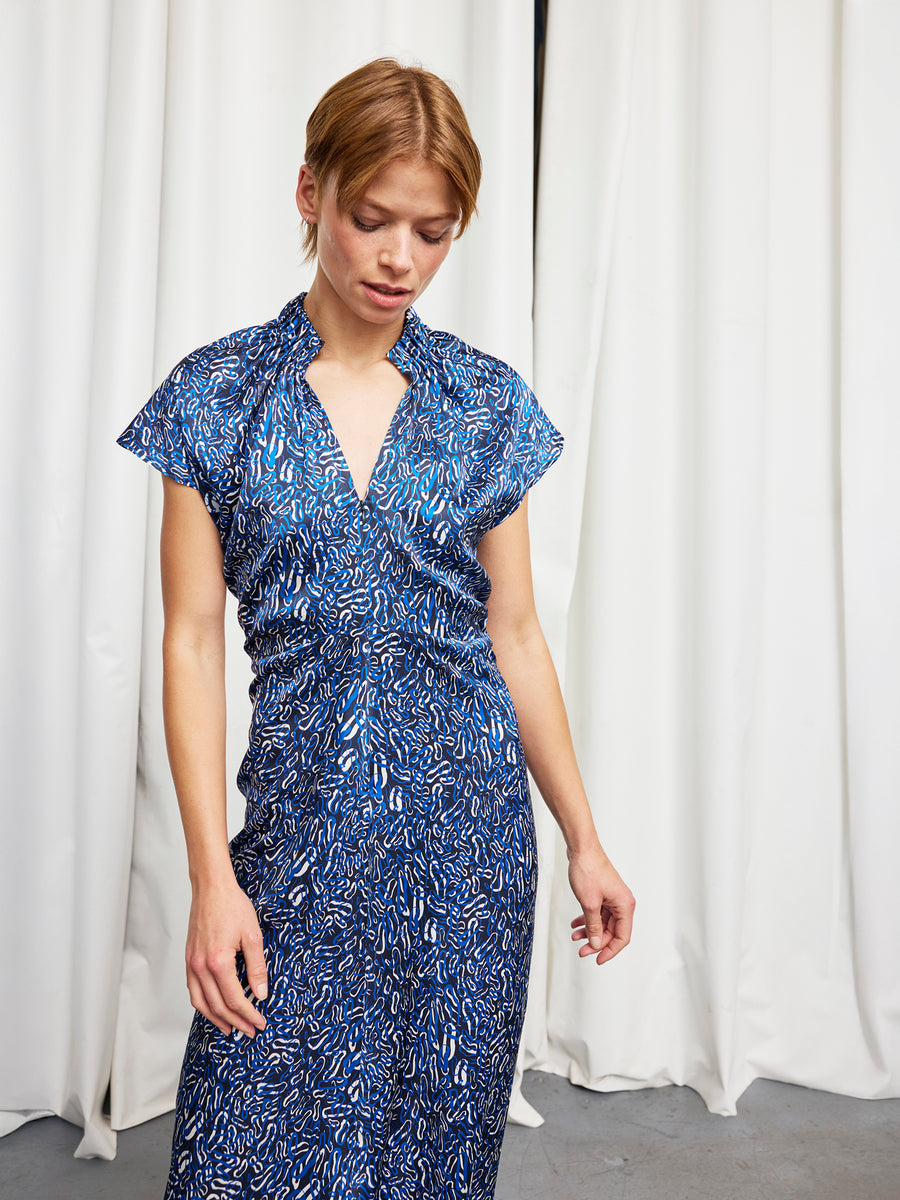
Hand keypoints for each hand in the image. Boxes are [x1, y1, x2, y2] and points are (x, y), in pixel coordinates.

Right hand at [185, 877, 268, 1036]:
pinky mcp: (189, 959)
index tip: (260, 1023)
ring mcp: (191, 964)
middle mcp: (200, 967)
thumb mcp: (252, 936)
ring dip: (216, 1019)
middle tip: (250, 1030)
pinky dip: (203, 1004)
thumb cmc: (232, 906)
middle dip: (236, 1021)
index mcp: (218, 962)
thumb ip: (257, 967)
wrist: (211, 888)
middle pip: (218, 1005)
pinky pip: (193, 990)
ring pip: (201, 1002)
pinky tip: (213, 1008)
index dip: (249, 1014)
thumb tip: (261, 994)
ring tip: (230, 1028)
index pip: (235, 999)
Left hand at [567, 844, 634, 964]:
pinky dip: (587, 919)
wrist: (581, 848)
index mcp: (625, 906)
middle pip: (612, 931)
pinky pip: (597, 912)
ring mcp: (612, 897)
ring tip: (575, 937)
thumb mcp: (589, 903)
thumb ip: (594, 926)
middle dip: (596, 942)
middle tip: (581, 950)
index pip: (622, 937)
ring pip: (603, 922)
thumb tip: (596, 944)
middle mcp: (621, 902)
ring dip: (590, 931)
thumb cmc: (588, 870)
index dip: (610, 951)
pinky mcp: (603, 893)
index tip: (597, 960)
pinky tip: (576, 924)